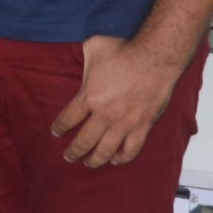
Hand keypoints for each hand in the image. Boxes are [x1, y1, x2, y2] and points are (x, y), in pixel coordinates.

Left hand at [50, 35, 179, 167]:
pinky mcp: (143, 125)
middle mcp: (105, 115)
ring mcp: (125, 123)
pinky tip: (116, 160)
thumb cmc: (124, 51)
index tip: (56, 133)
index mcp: (89, 97)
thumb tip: (75, 56)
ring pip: (106, 150)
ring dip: (95, 160)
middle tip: (68, 157)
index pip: (68, 119)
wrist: (155, 58)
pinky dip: (123, 157)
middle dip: (73, 152)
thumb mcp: (92, 49)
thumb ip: (81, 58)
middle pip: (84, 141)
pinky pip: (132, 149)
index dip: (60, 128)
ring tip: (88, 163)